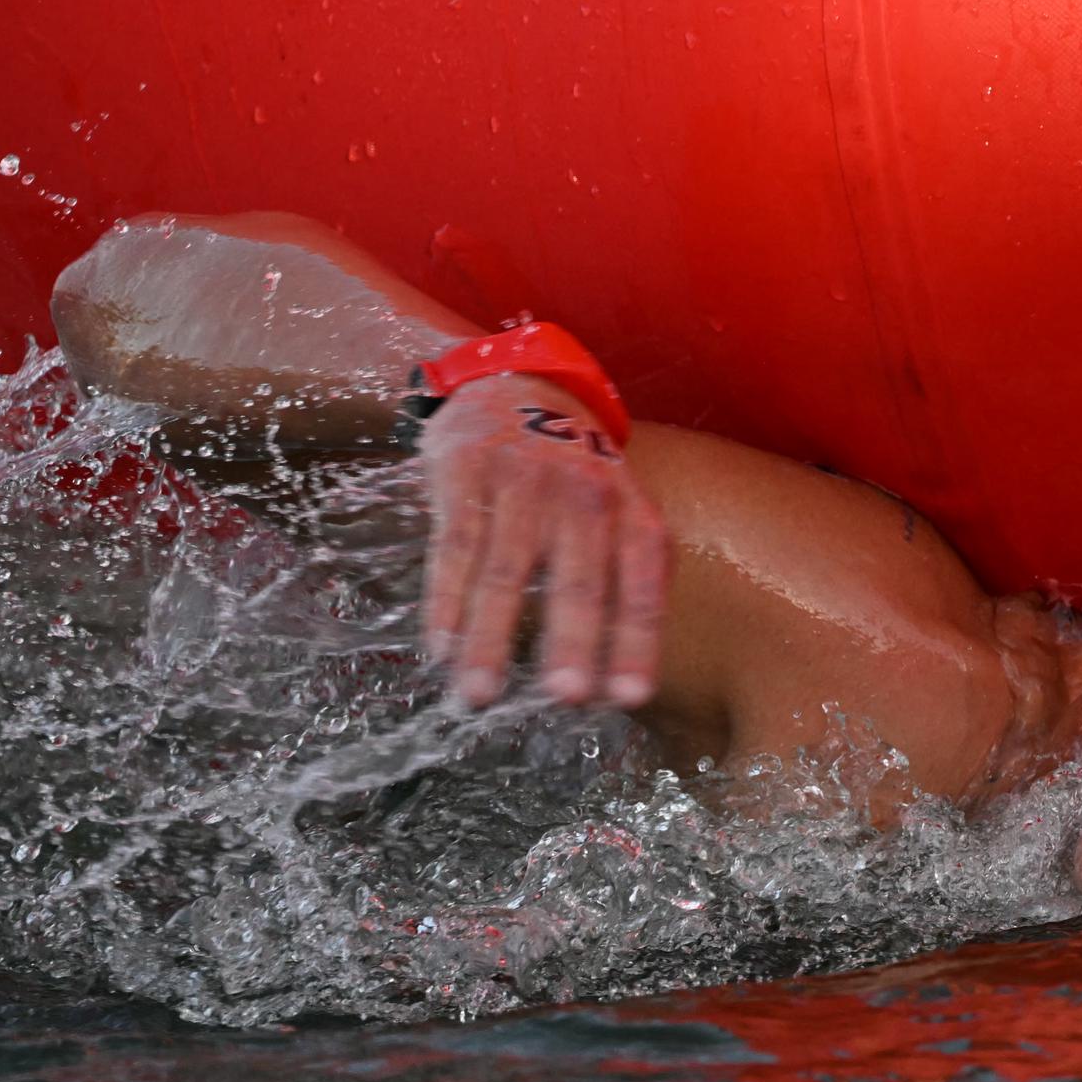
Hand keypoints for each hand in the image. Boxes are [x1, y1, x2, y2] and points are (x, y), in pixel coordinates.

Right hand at [416, 374, 669, 707]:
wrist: (519, 385)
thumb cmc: (577, 477)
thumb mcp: (623, 511)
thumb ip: (631, 576)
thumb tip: (624, 676)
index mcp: (630, 513)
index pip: (639, 585)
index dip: (637, 642)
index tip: (630, 697)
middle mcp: (583, 496)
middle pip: (577, 581)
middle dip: (572, 642)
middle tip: (566, 696)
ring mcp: (523, 482)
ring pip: (506, 572)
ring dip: (490, 639)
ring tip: (477, 695)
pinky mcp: (467, 472)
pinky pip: (455, 546)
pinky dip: (446, 601)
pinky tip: (441, 646)